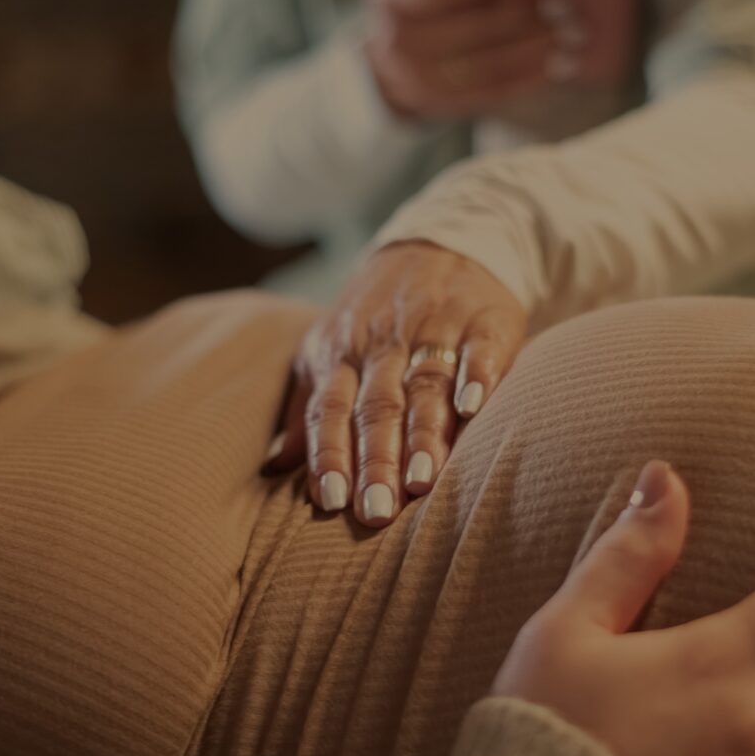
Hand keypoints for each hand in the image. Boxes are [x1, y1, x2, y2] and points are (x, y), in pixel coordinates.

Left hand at [264, 242, 525, 526]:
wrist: (438, 244)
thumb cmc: (375, 318)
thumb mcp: (328, 350)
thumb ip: (306, 409)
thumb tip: (272, 467)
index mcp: (340, 355)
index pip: (330, 410)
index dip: (330, 454)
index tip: (333, 501)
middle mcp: (382, 344)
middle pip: (376, 407)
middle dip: (376, 461)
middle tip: (377, 510)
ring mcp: (434, 328)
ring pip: (425, 385)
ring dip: (423, 434)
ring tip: (422, 481)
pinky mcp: (482, 319)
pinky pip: (478, 350)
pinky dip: (475, 377)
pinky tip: (473, 408)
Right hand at [363, 0, 555, 121]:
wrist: (398, 64)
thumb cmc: (427, 4)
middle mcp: (398, 44)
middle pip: (469, 29)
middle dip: (522, 15)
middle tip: (566, 4)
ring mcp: (417, 83)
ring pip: (486, 65)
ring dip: (535, 50)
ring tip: (573, 35)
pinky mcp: (442, 108)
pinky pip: (493, 93)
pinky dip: (530, 78)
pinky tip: (561, 64)